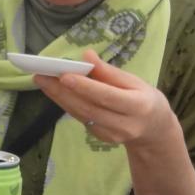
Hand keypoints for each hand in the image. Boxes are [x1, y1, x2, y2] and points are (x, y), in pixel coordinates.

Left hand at [33, 49, 177, 149]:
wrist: (153, 129)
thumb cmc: (143, 98)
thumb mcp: (134, 81)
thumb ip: (109, 71)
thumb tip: (87, 56)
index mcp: (137, 106)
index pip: (106, 96)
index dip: (84, 87)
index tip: (64, 75)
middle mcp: (124, 124)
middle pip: (88, 107)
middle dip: (62, 91)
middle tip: (41, 76)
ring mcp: (111, 134)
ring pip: (81, 114)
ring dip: (59, 97)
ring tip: (42, 81)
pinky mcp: (101, 138)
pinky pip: (81, 118)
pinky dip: (66, 104)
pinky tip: (54, 91)